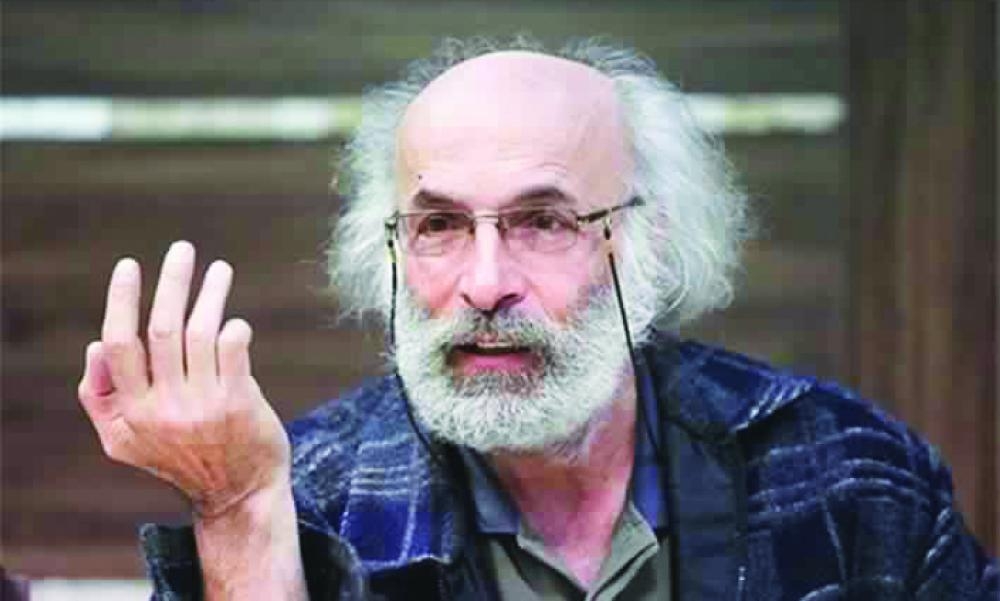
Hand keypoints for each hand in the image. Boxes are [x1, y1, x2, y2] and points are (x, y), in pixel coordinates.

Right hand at [77, 241, 289, 518]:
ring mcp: (203, 406)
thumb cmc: (181, 457)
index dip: (122, 300)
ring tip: (219, 270)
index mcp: (131, 411)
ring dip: (210, 293)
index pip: (119, 344)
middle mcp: (164, 408)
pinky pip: (234, 351)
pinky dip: (235, 329)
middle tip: (182, 249)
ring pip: (200, 333)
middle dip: (172, 281)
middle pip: (162, 329)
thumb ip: (100, 397)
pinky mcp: (239, 404)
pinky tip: (236, 320)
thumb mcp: (124, 441)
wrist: (237, 494)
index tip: (129, 265)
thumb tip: (97, 344)